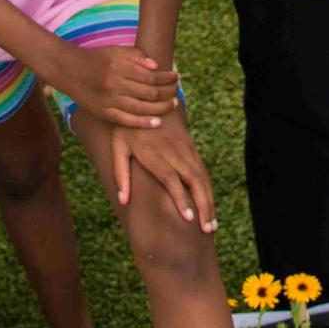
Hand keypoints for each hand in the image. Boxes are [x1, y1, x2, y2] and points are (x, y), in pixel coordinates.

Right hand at [47, 44, 179, 129]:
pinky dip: (143, 122)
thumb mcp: (116, 50)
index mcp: (119, 66)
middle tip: (177, 91)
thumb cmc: (97, 58)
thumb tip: (156, 66)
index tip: (176, 77)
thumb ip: (137, 56)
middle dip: (168, 93)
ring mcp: (108, 100)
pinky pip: (126, 120)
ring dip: (161, 108)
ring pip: (141, 108)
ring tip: (172, 104)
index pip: (151, 76)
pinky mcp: (103, 113)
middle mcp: (114, 84)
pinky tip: (156, 122)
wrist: (70, 70)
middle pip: (149, 93)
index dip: (167, 78)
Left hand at [112, 109, 217, 232]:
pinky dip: (208, 189)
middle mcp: (174, 153)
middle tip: (207, 230)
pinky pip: (202, 170)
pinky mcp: (190, 146)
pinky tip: (209, 204)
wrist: (147, 97)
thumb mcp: (117, 148)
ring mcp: (185, 149)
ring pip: (202, 177)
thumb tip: (124, 201)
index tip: (188, 219)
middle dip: (203, 206)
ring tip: (212, 224)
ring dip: (209, 200)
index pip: (171, 180)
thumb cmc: (128, 127)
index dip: (181, 199)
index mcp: (155, 155)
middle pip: (194, 181)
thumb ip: (120, 174)